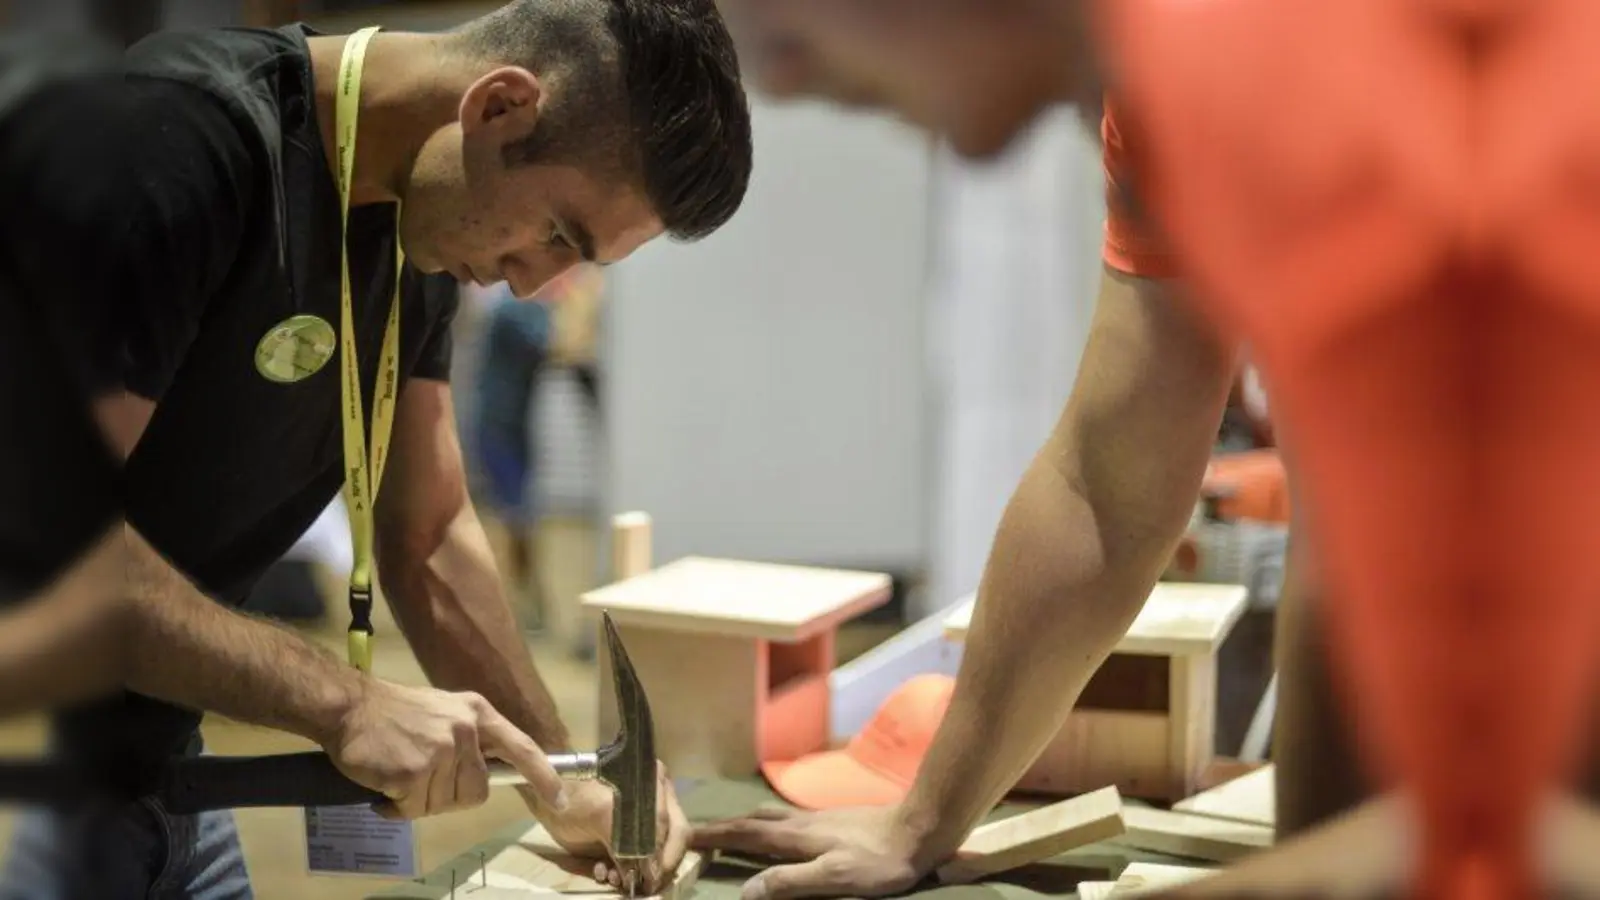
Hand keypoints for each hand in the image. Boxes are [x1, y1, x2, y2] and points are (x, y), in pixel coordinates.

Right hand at [324, 678, 564, 818]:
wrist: (349, 707)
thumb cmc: (393, 713)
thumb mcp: (443, 713)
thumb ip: (469, 741)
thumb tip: (486, 775)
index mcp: (477, 713)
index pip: (521, 747)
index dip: (543, 775)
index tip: (560, 798)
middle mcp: (465, 730)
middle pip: (477, 792)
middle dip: (449, 796)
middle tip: (420, 782)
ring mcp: (441, 750)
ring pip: (443, 804)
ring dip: (417, 802)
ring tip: (398, 775)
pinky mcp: (414, 771)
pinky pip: (413, 809)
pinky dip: (396, 807)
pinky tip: (384, 787)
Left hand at [523, 761, 689, 894]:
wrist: (547, 795)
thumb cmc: (573, 794)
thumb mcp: (600, 812)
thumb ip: (627, 838)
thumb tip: (648, 869)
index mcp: (657, 785)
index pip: (673, 826)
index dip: (664, 855)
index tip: (650, 878)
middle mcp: (659, 801)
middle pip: (673, 842)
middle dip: (656, 868)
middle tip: (643, 886)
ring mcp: (645, 821)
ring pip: (657, 855)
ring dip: (638, 872)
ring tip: (614, 878)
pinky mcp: (629, 838)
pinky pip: (637, 861)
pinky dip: (623, 872)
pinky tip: (603, 873)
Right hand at [691, 805, 931, 899]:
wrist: (919, 828)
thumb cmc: (879, 860)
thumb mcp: (833, 877)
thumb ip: (790, 882)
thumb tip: (746, 892)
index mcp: (796, 837)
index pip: (745, 834)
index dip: (713, 836)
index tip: (683, 836)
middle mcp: (800, 822)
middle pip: (752, 821)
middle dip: (722, 826)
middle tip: (696, 832)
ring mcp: (818, 819)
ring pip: (770, 816)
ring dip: (744, 822)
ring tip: (730, 829)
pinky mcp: (834, 820)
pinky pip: (787, 819)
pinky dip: (768, 823)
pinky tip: (779, 830)